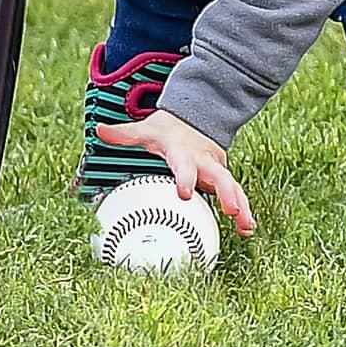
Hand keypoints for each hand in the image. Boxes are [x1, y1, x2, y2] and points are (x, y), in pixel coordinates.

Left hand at [97, 111, 256, 238]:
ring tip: (245, 225)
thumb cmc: (168, 131)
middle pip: (218, 177)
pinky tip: (246, 229)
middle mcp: (203, 162)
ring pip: (232, 187)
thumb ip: (125, 133)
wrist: (194, 117)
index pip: (184, 164)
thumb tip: (100, 130)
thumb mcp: (147, 129)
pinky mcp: (222, 178)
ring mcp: (215, 170)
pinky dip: (242, 210)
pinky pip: (235, 194)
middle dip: (226, 193)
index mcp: (184, 152)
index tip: (185, 193)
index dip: (185, 177)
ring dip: (240, 205)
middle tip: (231, 209)